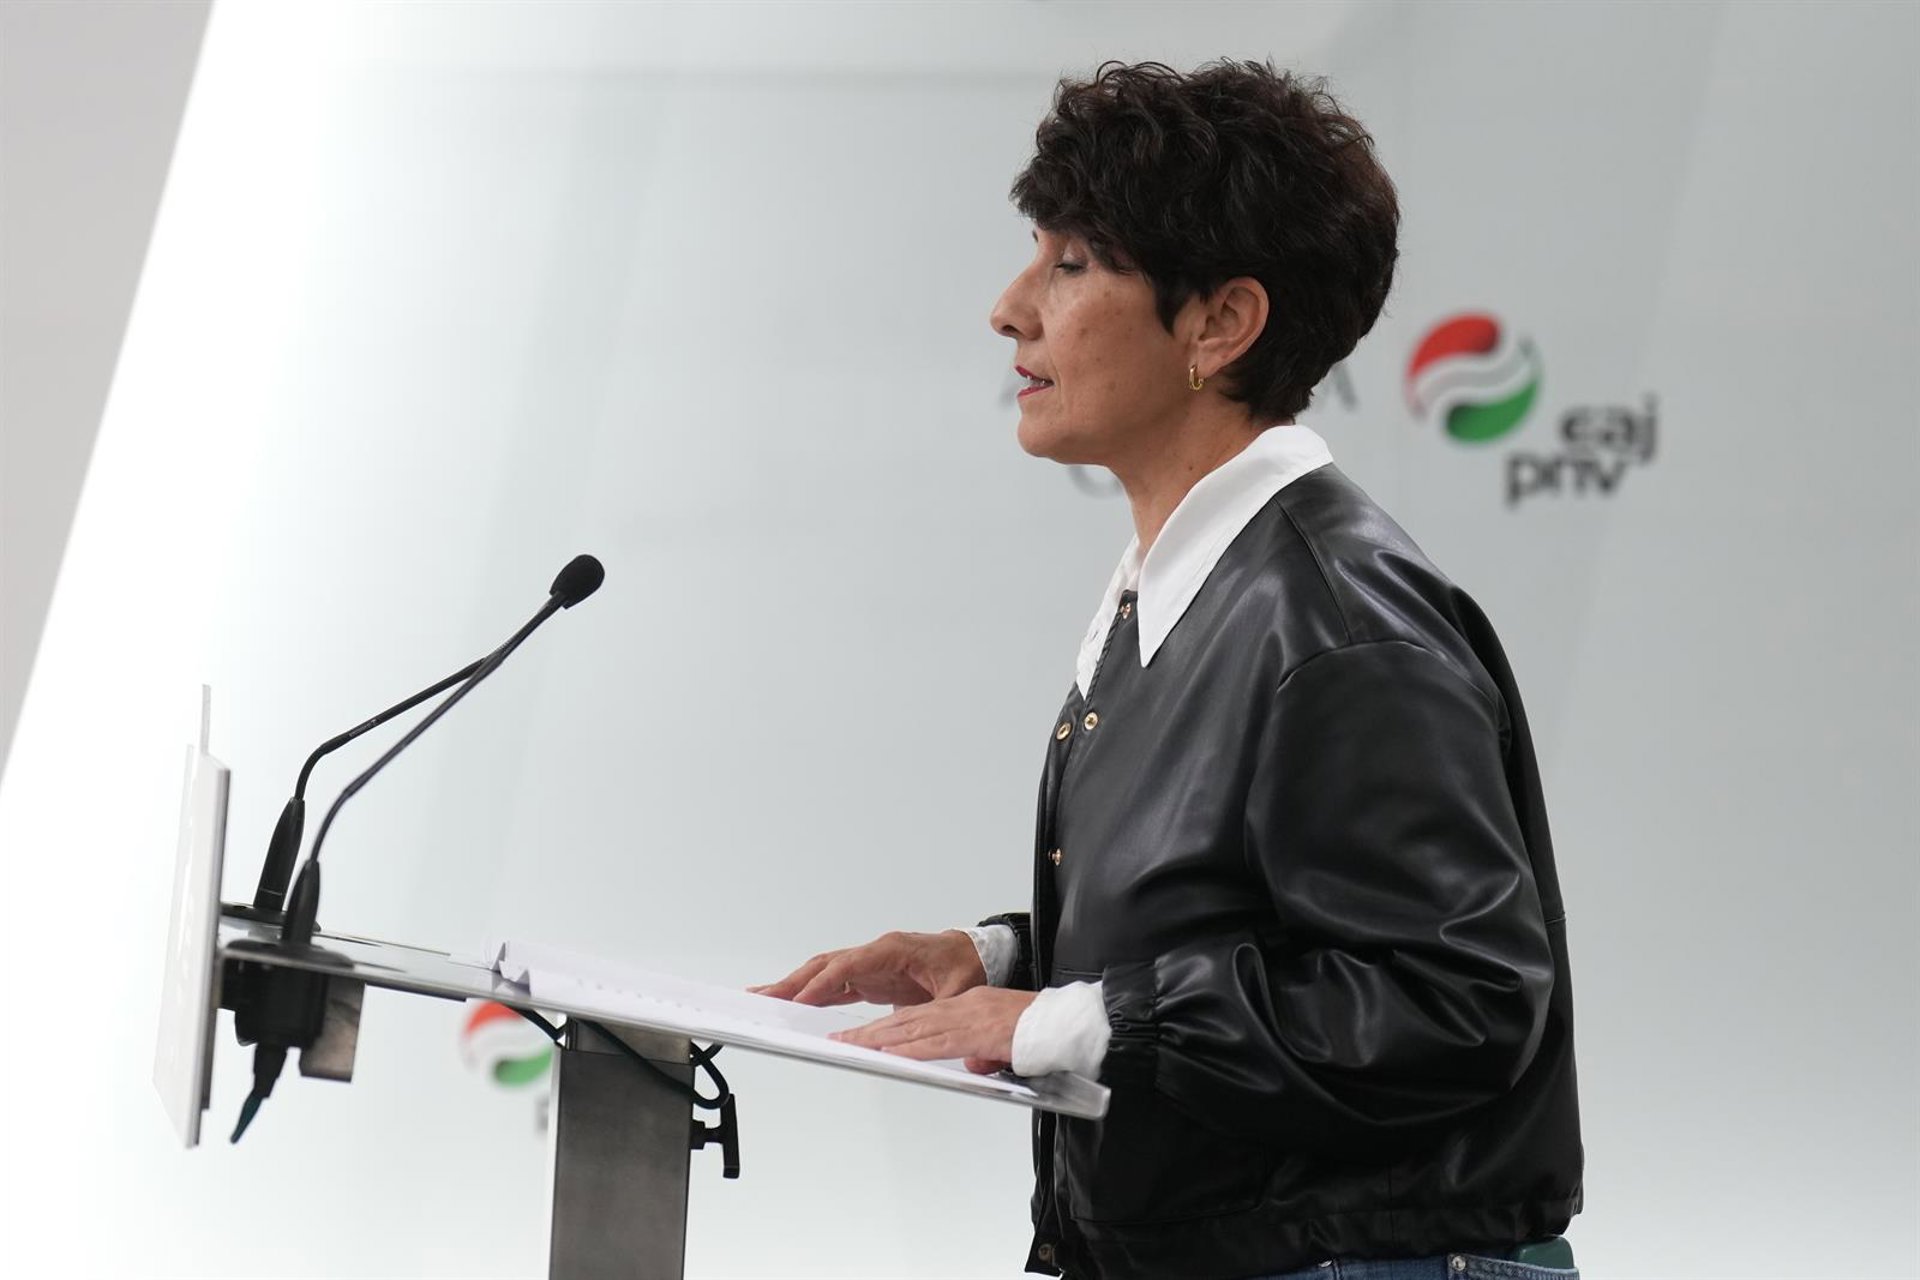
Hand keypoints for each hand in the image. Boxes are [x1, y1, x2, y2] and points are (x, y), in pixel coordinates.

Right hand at [749, 929, 987, 1007]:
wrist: (976, 954)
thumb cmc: (967, 965)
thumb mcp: (957, 989)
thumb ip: (937, 1008)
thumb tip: (927, 1028)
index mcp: (894, 950)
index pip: (849, 965)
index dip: (823, 982)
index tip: (801, 998)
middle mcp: (876, 954)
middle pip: (826, 965)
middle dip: (794, 981)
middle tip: (763, 996)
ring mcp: (870, 966)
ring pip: (824, 973)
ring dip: (795, 986)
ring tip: (764, 998)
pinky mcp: (870, 979)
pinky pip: (835, 985)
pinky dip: (812, 994)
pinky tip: (793, 1003)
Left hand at [829, 986, 1037, 1074]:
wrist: (1064, 1023)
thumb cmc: (1039, 1031)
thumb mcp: (1002, 1042)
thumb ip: (983, 1053)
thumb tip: (972, 1067)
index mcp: (966, 1006)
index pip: (917, 1015)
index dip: (887, 1025)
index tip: (863, 1034)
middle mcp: (961, 1007)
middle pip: (906, 1019)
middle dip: (871, 1031)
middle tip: (841, 1039)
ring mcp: (966, 1018)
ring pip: (912, 1027)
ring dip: (878, 1038)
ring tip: (851, 1045)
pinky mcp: (974, 1034)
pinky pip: (934, 1042)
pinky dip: (907, 1048)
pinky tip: (887, 1054)